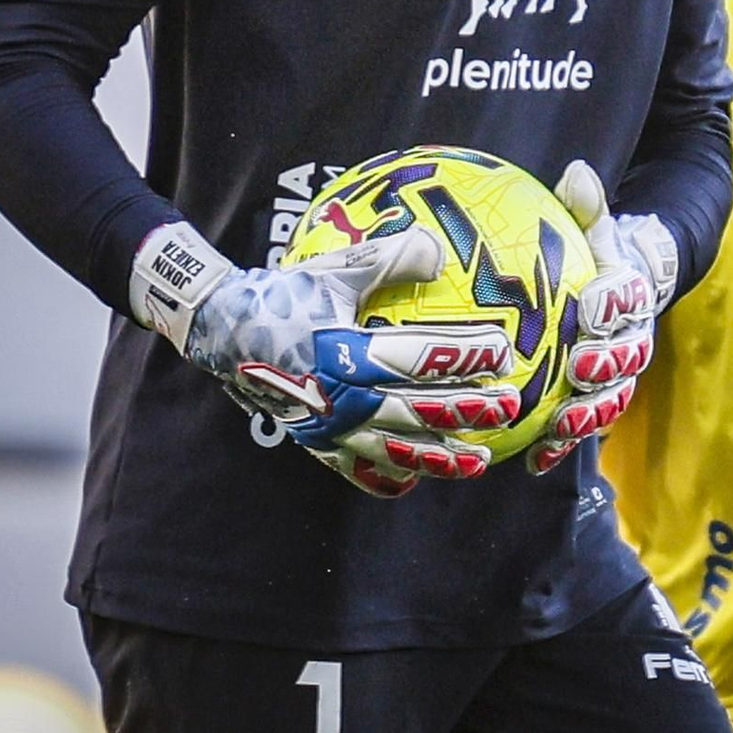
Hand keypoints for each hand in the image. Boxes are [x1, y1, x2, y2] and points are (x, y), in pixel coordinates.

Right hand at [129, 221, 518, 496]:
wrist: (223, 330)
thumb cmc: (286, 292)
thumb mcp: (337, 269)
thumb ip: (390, 259)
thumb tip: (438, 251)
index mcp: (346, 352)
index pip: (418, 359)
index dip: (462, 356)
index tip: (503, 351)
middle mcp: (339, 398)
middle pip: (415, 411)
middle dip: (466, 411)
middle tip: (509, 407)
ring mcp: (327, 427)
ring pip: (394, 451)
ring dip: (440, 458)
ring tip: (480, 461)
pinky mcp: (315, 441)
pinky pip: (354, 469)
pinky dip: (385, 479)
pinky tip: (413, 481)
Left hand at [527, 162, 676, 474]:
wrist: (618, 289)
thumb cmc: (593, 254)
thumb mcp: (592, 226)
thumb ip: (587, 206)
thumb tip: (576, 172)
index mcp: (629, 293)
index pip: (628, 296)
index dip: (612, 303)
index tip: (590, 306)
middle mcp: (629, 339)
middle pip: (627, 358)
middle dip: (607, 366)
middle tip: (579, 367)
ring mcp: (614, 376)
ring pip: (610, 399)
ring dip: (589, 412)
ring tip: (561, 423)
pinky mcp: (593, 403)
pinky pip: (581, 429)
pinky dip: (560, 446)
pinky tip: (533, 460)